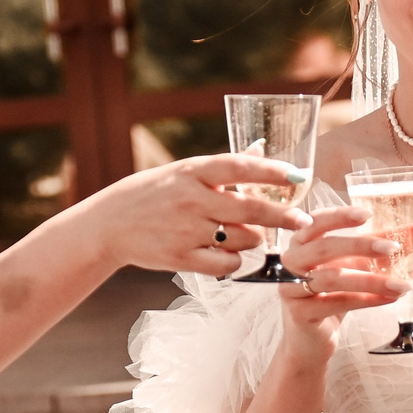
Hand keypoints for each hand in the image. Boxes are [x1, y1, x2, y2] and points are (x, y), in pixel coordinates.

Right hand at [86, 153, 311, 278]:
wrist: (110, 224)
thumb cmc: (154, 194)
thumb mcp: (184, 172)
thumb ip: (223, 167)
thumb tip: (261, 149)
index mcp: (193, 172)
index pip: (240, 167)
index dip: (272, 171)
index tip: (297, 174)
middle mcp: (192, 199)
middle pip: (250, 209)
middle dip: (283, 216)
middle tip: (302, 220)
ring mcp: (186, 230)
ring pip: (243, 239)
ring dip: (255, 240)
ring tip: (249, 236)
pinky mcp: (181, 258)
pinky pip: (227, 264)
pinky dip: (236, 261)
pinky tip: (231, 255)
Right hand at [272, 208, 404, 356]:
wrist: (309, 342)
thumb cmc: (330, 298)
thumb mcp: (352, 268)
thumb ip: (378, 249)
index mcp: (300, 244)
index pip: (316, 222)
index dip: (340, 216)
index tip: (367, 214)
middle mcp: (290, 263)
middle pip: (323, 248)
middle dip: (360, 245)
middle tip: (393, 247)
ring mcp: (291, 288)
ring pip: (332, 277)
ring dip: (371, 280)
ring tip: (402, 284)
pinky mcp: (299, 313)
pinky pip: (335, 303)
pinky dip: (366, 299)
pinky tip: (388, 298)